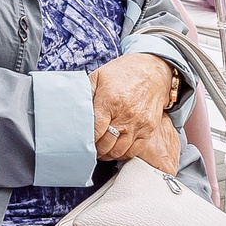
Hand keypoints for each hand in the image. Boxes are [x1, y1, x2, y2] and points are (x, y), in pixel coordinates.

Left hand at [91, 52, 182, 170]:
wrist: (153, 71)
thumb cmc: (124, 73)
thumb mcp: (99, 76)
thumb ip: (85, 92)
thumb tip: (73, 106)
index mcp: (110, 102)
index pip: (95, 131)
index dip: (86, 140)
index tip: (80, 142)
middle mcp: (125, 115)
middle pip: (106, 143)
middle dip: (95, 150)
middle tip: (88, 150)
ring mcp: (139, 124)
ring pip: (120, 150)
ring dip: (108, 154)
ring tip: (100, 152)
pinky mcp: (149, 129)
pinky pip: (135, 150)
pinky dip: (123, 154)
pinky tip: (115, 151)